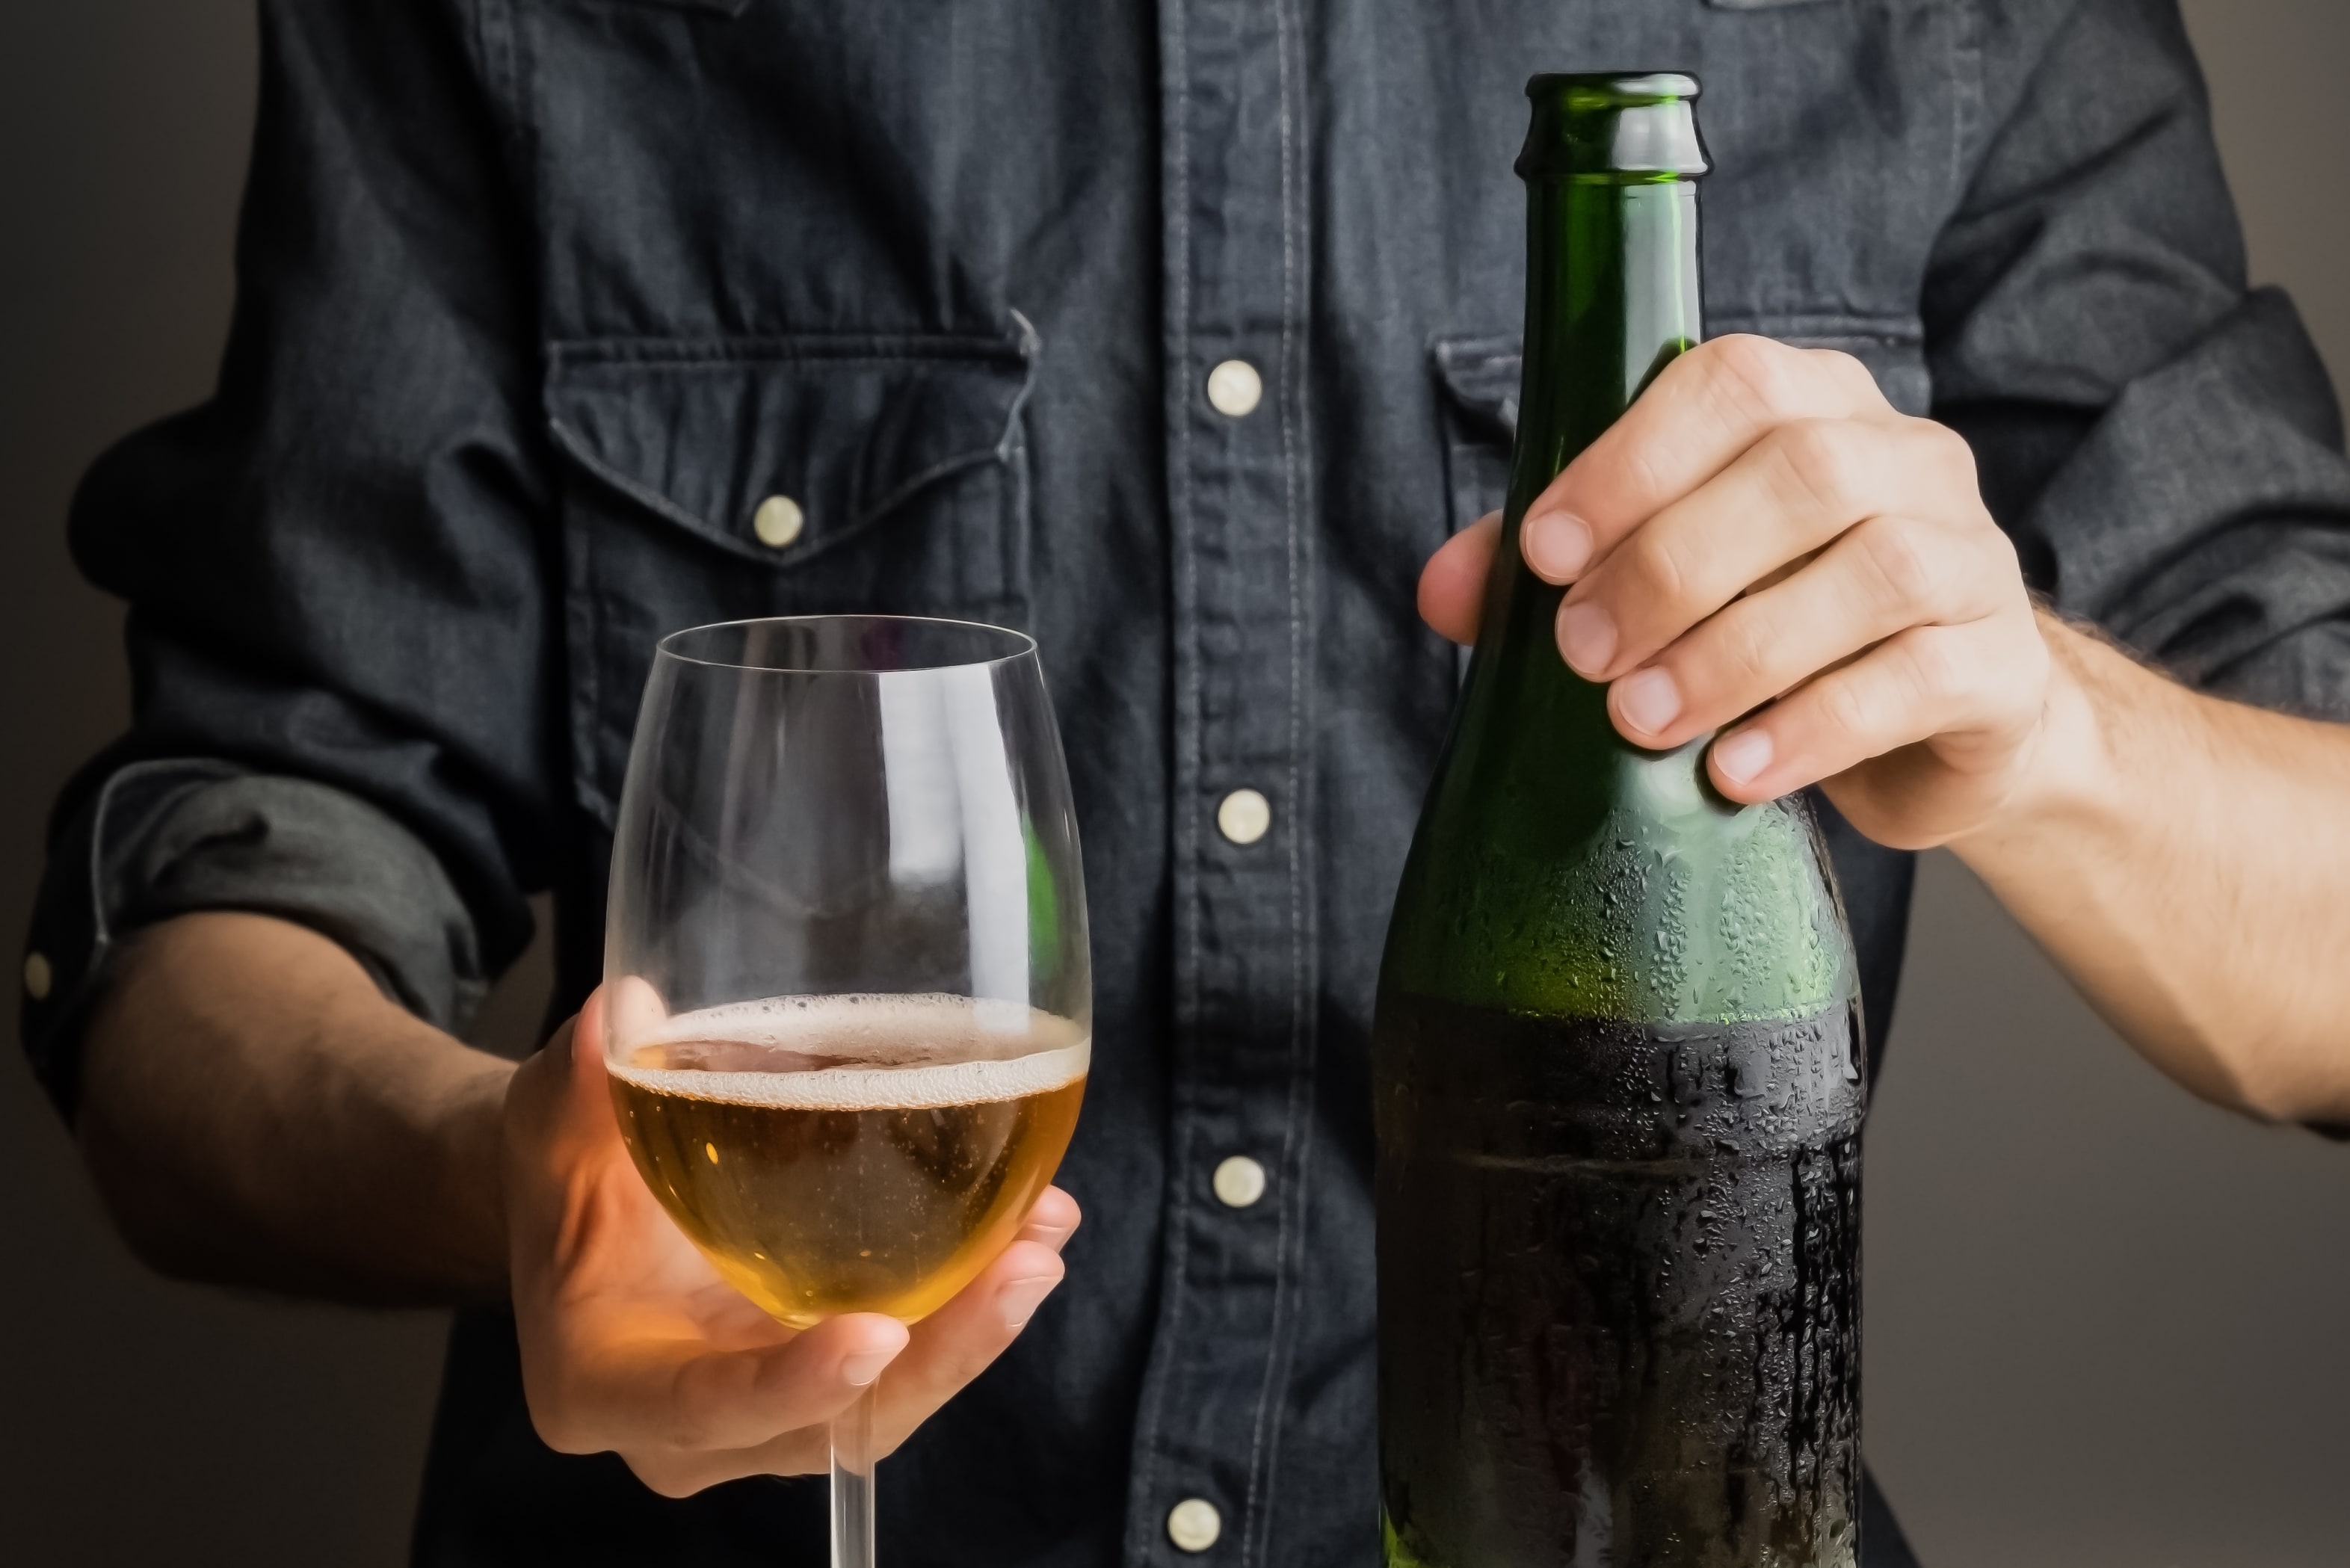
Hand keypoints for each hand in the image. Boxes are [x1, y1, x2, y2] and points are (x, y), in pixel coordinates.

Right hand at [502, 987, 1079, 1496]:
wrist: (584, 1202)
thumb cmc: (564, 1172)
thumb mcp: (552, 1120)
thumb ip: (581, 1080)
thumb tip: (627, 1006)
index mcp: (603, 1385)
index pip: (702, 1407)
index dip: (790, 1388)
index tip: (876, 1337)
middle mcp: (694, 1424)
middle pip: (832, 1423)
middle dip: (940, 1355)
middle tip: (1021, 1268)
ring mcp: (772, 1404)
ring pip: (891, 1397)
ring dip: (977, 1325)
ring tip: (1045, 1237)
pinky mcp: (825, 1363)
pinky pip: (912, 1350)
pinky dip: (974, 1294)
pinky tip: (1036, 1222)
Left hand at [1420, 335, 2051, 848]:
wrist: (1945, 724)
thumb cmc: (1783, 629)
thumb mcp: (1672, 586)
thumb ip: (1559, 571)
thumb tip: (1438, 589)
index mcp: (1818, 407)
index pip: (1732, 383)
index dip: (1632, 461)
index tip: (1545, 552)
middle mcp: (1910, 460)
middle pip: (1803, 472)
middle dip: (1671, 566)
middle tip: (1583, 654)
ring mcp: (1972, 558)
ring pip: (1871, 572)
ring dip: (1735, 651)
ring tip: (1641, 720)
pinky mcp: (1999, 667)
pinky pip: (1917, 679)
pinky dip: (1813, 726)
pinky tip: (1734, 774)